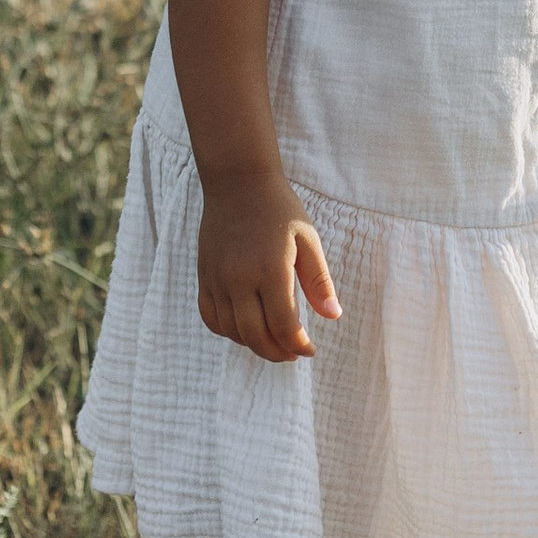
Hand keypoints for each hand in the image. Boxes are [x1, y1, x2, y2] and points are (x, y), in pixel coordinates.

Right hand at [195, 170, 339, 362]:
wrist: (238, 183)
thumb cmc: (280, 209)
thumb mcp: (308, 240)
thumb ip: (318, 281)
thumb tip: (333, 316)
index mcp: (270, 270)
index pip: (284, 325)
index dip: (298, 345)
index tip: (310, 350)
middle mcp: (240, 279)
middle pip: (255, 335)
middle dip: (277, 353)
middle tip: (292, 354)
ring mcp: (217, 279)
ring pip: (232, 331)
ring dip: (253, 344)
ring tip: (273, 342)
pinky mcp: (204, 277)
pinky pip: (211, 318)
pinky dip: (228, 331)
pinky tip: (245, 329)